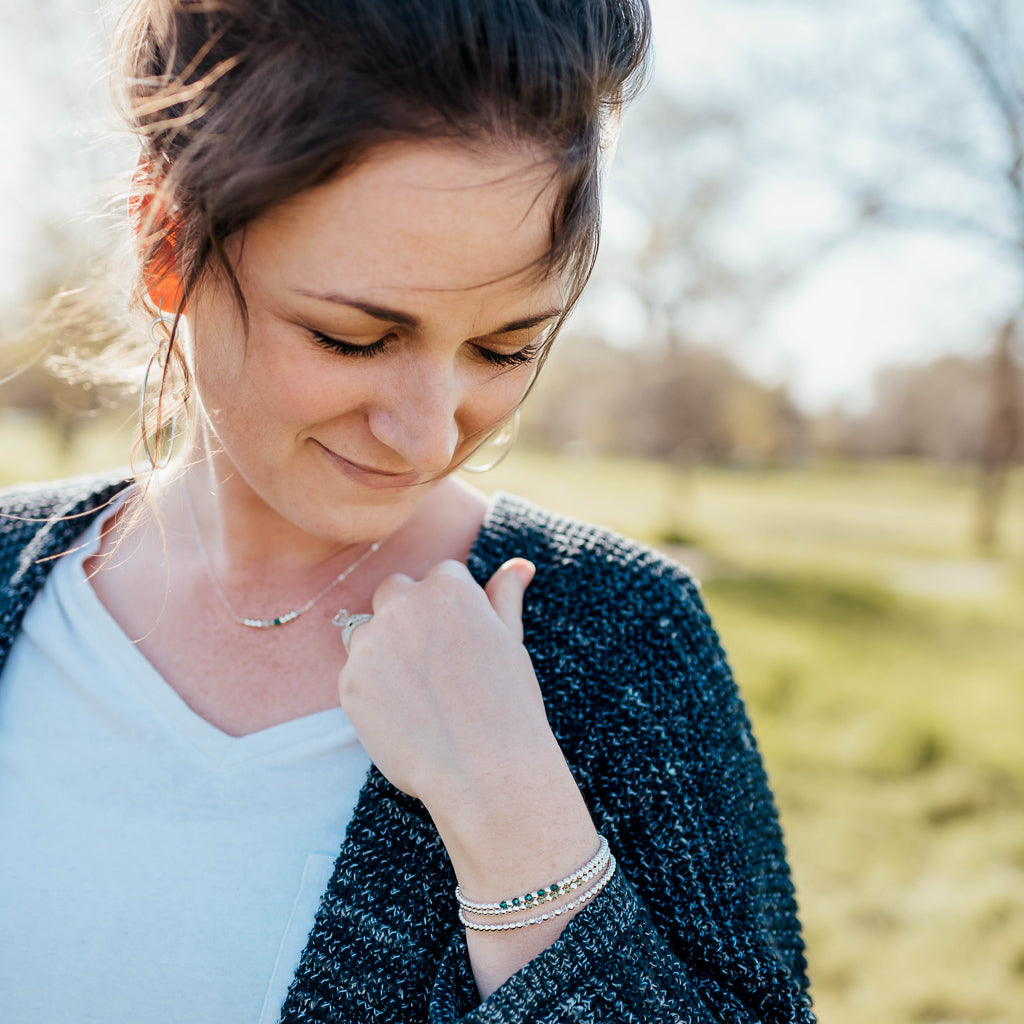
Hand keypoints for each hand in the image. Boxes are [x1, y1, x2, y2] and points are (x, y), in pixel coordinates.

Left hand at [337, 556, 549, 808]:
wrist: (487, 772)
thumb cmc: (509, 705)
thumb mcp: (511, 641)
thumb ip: (504, 597)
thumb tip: (519, 565)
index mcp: (447, 588)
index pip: (439, 577)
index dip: (452, 611)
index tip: (463, 644)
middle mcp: (404, 606)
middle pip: (394, 591)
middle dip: (409, 616)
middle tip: (438, 664)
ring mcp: (371, 644)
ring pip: (366, 631)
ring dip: (384, 649)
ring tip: (420, 692)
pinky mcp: (349, 683)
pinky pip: (356, 674)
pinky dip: (373, 690)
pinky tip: (405, 716)